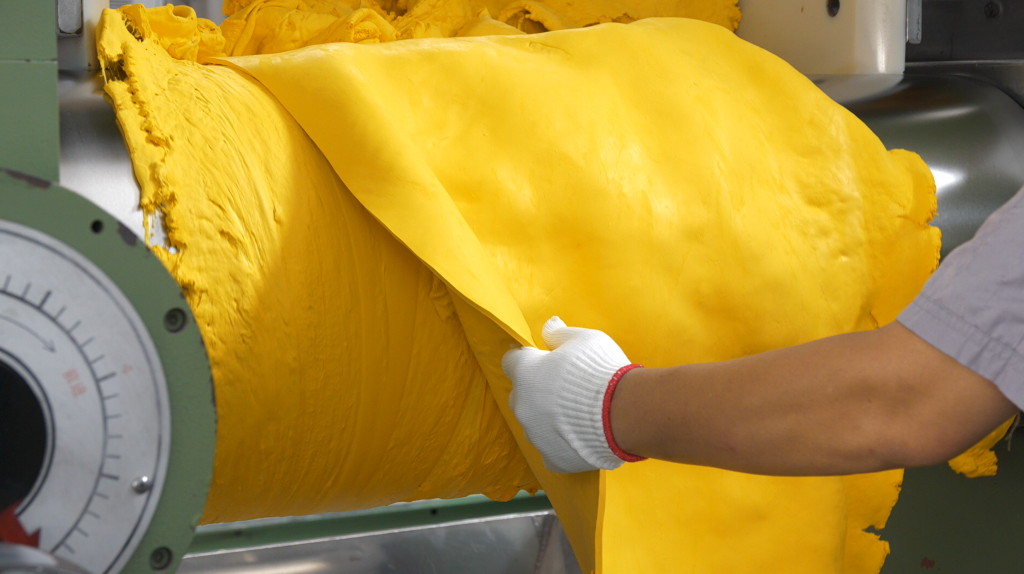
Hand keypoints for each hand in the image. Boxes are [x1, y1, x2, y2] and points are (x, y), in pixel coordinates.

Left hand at [501, 316, 643, 472]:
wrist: (626, 413)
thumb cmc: (602, 369)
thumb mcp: (585, 339)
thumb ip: (560, 334)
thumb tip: (549, 325)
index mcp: (526, 373)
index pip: (512, 361)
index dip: (527, 358)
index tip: (540, 358)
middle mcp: (523, 406)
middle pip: (521, 395)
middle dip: (536, 390)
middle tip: (563, 387)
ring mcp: (536, 435)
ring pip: (534, 424)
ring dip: (548, 418)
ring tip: (577, 413)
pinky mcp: (552, 458)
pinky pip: (550, 449)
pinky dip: (561, 443)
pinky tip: (579, 436)